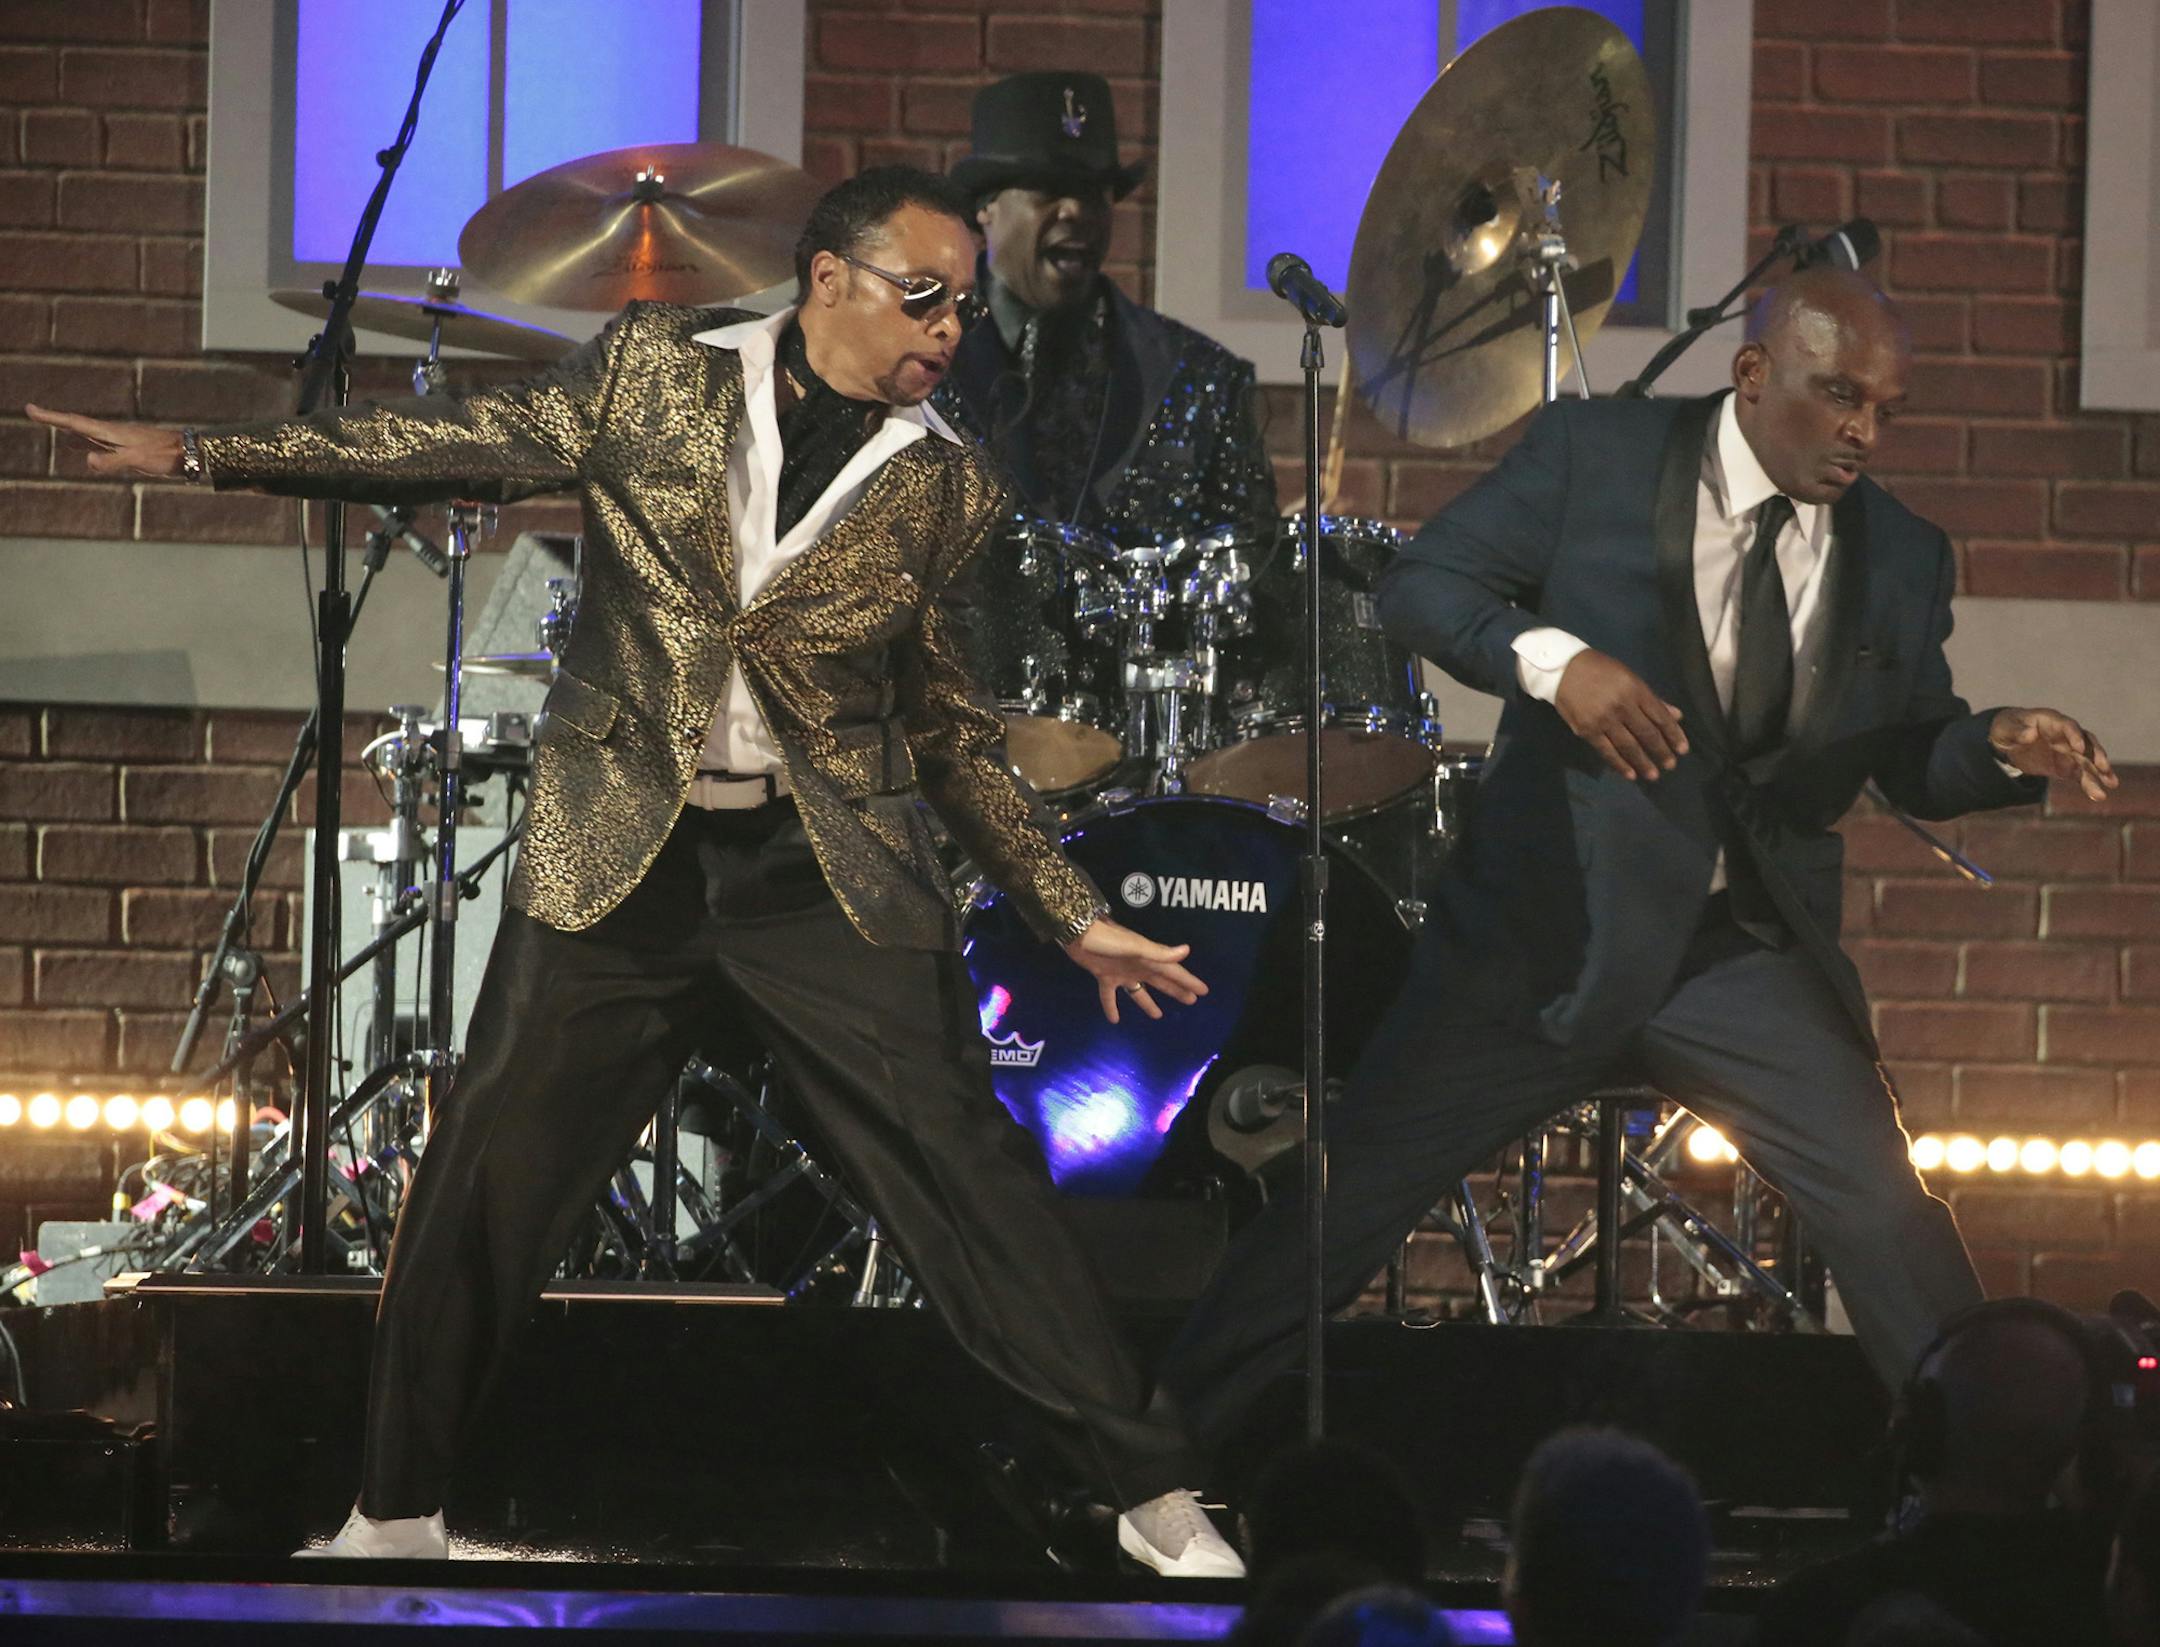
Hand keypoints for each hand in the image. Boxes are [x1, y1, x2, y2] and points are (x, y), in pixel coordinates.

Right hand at [25, 402, 185, 477]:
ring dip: (68, 429)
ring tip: (51, 426)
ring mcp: (120, 439)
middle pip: (77, 424)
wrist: (190, 452)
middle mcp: (112, 432)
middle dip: (54, 419)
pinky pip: (99, 442)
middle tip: (33, 412)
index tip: (29, 409)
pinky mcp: (129, 447)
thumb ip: (112, 461)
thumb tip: (86, 460)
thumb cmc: (165, 456)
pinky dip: (85, 442)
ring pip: (87, 433)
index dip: (51, 417)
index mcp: (110, 432)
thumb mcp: (137, 460)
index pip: (74, 423)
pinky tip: (84, 448)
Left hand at [1063, 916, 1208, 1024]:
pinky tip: (1115, 1020)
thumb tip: (1187, 950)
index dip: (1188, 981)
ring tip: (1158, 1016)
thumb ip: (1159, 952)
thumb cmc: (1108, 939)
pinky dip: (1111, 1007)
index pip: (1173, 972)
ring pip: (1138, 991)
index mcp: (1148, 959)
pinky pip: (1110, 996)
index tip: (1203, 991)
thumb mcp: (1135, 946)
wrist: (1079, 933)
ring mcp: (1121, 972)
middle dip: (1176, 990)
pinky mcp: (1104, 976)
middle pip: (1161, 981)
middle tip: (1191, 1001)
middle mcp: (1138, 966)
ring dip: (1148, 1003)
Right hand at [1553, 649, 1688, 780]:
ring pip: (1628, 746)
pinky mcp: (1587, 730)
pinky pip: (1607, 751)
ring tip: (1653, 775)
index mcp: (1636, 690)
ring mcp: (1604, 720)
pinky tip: (1630, 774)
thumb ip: (1652, 699)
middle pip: (1647, 734)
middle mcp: (1622, 706)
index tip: (1683, 750)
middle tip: (1670, 765)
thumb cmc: (1600, 670)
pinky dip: (1619, 764)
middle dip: (1661, 751)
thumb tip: (1676, 716)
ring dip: (1643, 762)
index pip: (1660, 717)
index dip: (1674, 735)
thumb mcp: (1630, 678)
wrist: (1564, 670)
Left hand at [1989, 707, 2116, 801]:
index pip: (2068, 726)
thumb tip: (2029, 734)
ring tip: (2111, 785)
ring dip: (2099, 773)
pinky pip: (2081, 774)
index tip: (2079, 749)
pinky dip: (2089, 784)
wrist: (2008, 739)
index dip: (2075, 736)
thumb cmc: (2007, 728)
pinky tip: (2098, 795)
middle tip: (2104, 767)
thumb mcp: (2006, 728)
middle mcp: (2066, 735)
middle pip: (2086, 743)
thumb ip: (2017, 731)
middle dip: (2096, 754)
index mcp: (2051, 720)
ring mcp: (2069, 751)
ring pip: (2088, 761)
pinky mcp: (2066, 766)